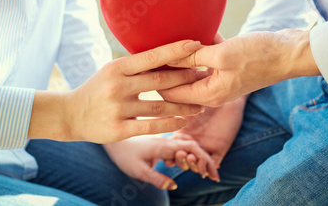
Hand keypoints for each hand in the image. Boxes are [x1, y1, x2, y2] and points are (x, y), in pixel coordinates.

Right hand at [28, 40, 205, 142]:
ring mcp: (118, 109)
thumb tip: (166, 55)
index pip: (151, 57)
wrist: (70, 115)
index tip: (195, 44)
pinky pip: (151, 126)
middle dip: (186, 78)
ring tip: (201, 105)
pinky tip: (184, 120)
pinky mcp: (119, 129)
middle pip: (160, 80)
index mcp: (117, 68)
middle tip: (205, 75)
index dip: (175, 50)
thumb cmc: (97, 89)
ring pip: (160, 105)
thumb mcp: (111, 71)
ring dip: (184, 105)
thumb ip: (135, 66)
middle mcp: (118, 86)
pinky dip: (171, 123)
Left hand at [104, 137, 218, 189]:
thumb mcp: (138, 171)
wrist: (113, 143)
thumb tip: (174, 186)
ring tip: (207, 173)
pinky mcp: (162, 145)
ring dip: (199, 158)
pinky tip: (194, 165)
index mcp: (163, 145)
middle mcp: (166, 141)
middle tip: (214, 176)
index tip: (209, 174)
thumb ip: (156, 178)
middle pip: (193, 146)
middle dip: (205, 160)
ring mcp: (165, 142)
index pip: (189, 148)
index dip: (202, 160)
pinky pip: (180, 148)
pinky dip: (190, 156)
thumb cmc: (124, 156)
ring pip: (188, 146)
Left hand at [160, 29, 319, 106]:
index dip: (156, 79)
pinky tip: (194, 29)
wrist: (291, 52)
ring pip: (192, 68)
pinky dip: (200, 46)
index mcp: (208, 95)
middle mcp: (212, 91)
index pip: (170, 94)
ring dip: (182, 54)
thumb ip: (192, 57)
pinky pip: (206, 58)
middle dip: (166, 67)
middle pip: (179, 82)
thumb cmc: (259, 55)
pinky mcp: (228, 66)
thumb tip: (166, 57)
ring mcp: (220, 78)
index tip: (143, 62)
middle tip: (149, 46)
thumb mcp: (221, 55)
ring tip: (166, 36)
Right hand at [163, 96, 246, 179]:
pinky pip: (212, 164)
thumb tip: (154, 109)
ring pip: (196, 164)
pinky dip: (209, 170)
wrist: (223, 94)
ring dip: (192, 166)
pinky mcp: (218, 149)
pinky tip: (207, 171)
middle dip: (180, 161)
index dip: (169, 157)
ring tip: (192, 158)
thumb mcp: (184, 104)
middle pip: (183, 160)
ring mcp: (204, 147)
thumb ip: (170, 108)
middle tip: (180, 155)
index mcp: (180, 135)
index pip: (172, 151)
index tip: (167, 159)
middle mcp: (191, 143)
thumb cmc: (202, 96)